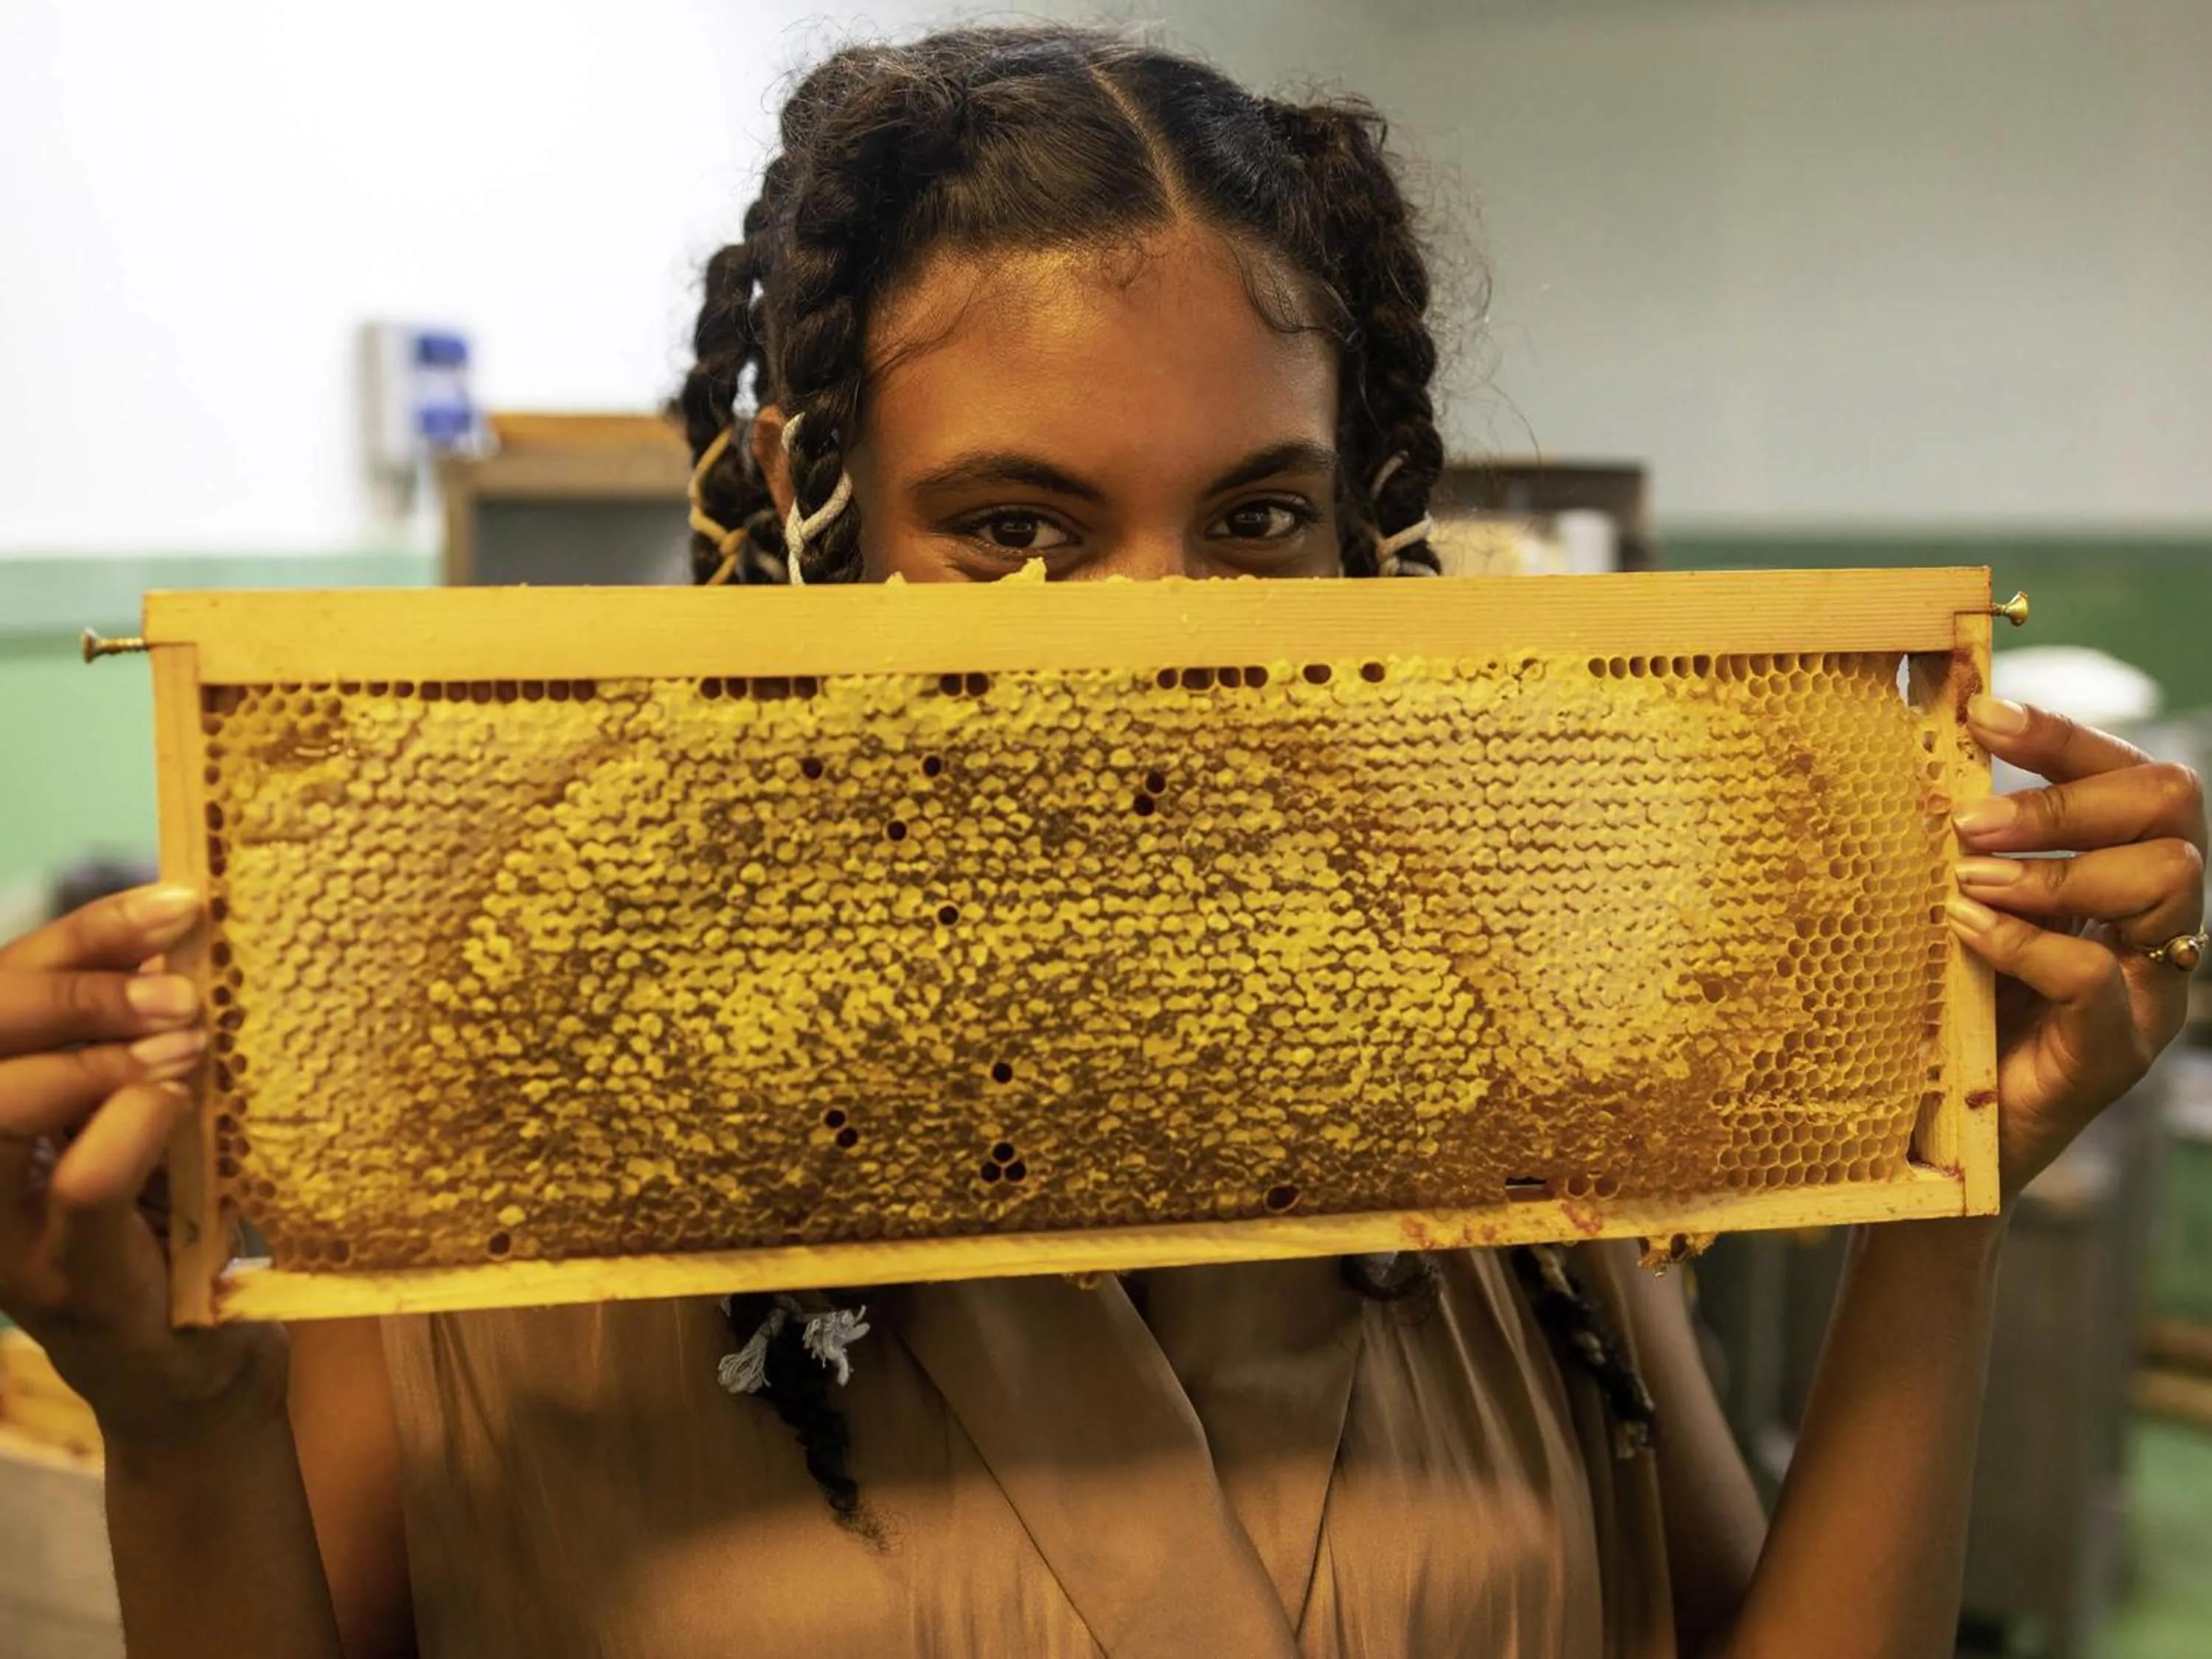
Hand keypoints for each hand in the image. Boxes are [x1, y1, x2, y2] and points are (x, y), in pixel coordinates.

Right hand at [0, 886, 284, 1446]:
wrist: (193, 1376)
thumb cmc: (178, 1231)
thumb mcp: (160, 1125)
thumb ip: (152, 1052)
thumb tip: (195, 949)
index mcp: (1, 1117)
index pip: (1, 995)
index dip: (80, 935)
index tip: (175, 901)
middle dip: (79, 986)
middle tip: (183, 979)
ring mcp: (10, 1232)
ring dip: (97, 1055)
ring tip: (189, 1036)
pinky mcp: (70, 1281)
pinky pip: (80, 1186)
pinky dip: (130, 1128)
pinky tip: (180, 1105)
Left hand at [1950, 696, 2205, 1201]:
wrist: (1941, 1137)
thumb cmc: (1948, 1005)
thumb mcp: (1959, 906)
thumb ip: (1968, 841)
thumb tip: (1921, 737)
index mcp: (2127, 877)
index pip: (2140, 777)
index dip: (2067, 735)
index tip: (1982, 715)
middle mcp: (2158, 926)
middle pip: (2173, 809)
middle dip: (2065, 796)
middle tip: (1968, 820)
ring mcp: (2148, 991)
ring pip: (2162, 880)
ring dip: (2051, 867)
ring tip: (1965, 877)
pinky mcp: (2115, 1052)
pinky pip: (2094, 974)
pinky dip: (2023, 940)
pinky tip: (1964, 928)